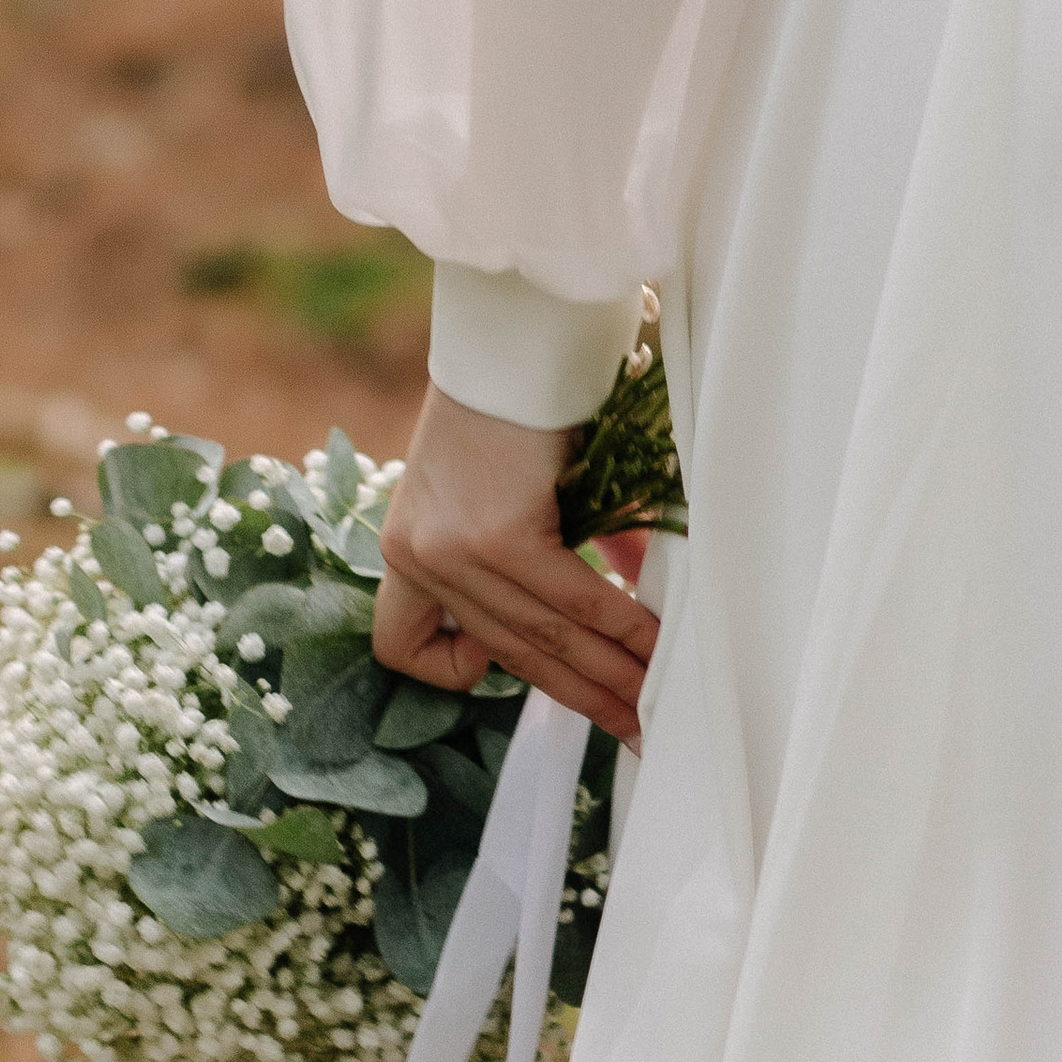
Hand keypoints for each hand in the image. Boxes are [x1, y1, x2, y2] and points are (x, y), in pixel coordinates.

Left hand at [374, 386, 657, 746]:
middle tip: (632, 729)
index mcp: (406, 546)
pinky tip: (654, 646)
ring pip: (542, 639)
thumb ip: (549, 548)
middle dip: (577, 696)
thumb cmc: (520, 400)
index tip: (505, 667)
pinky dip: (620, 630)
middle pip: (506, 652)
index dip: (459, 669)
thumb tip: (620, 585)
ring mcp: (452, 549)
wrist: (516, 332)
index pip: (411, 645)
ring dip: (609, 677)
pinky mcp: (496, 534)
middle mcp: (418, 555)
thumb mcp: (510, 489)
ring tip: (654, 703)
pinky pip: (571, 603)